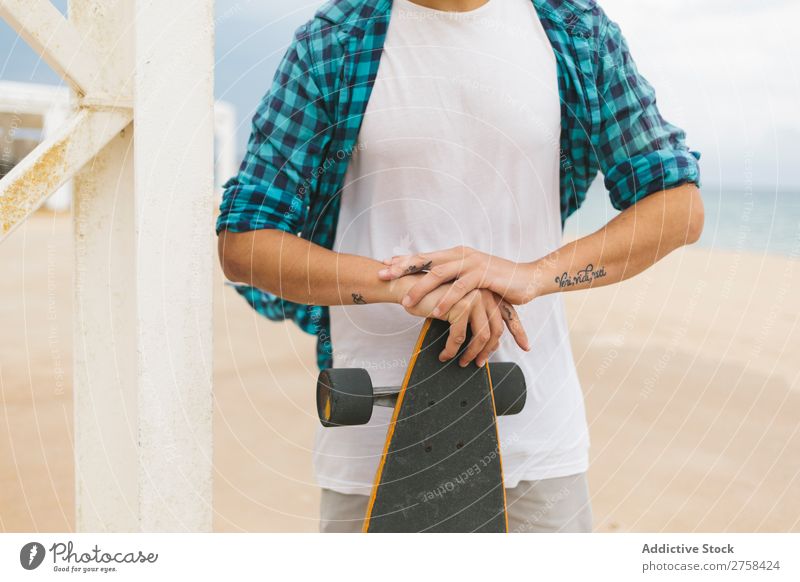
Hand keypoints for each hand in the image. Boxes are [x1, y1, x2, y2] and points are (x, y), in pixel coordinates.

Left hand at [379, 246, 535, 317]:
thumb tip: (433, 284)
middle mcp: (461, 255)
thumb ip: (453, 277)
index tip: (383, 265)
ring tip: (407, 304)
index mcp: (455, 254)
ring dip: (421, 289)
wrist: (528, 278)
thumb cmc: (497, 280)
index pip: (425, 256)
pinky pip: (461, 288)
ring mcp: (472, 263)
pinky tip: (436, 311)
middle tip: (383, 276)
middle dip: (403, 268)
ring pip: (440, 274)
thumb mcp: (471, 276)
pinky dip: (447, 300)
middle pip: (426, 260)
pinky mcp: (484, 275)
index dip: (404, 260)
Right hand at [402, 283, 529, 366]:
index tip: (526, 346)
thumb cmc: (431, 298)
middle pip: (495, 329)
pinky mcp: (460, 305)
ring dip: (470, 353)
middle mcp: (484, 293)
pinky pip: (460, 336)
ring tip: (461, 362)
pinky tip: (445, 355)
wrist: (408, 287)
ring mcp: (474, 298)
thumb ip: (474, 316)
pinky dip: (452, 349)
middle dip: (487, 351)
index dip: (518, 331)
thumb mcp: (458, 306)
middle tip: (478, 363)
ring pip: (480, 336)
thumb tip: (485, 341)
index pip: (507, 315)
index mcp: (487, 292)